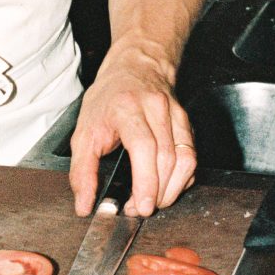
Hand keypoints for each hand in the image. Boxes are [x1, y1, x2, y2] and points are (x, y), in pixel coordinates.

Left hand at [68, 44, 196, 218]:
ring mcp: (176, 114)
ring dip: (172, 189)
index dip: (145, 181)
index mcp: (127, 108)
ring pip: (186, 159)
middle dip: (156, 193)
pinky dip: (182, 178)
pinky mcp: (187, 123)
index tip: (140, 206)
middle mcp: (156, 108)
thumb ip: (82, 170)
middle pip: (167, 158)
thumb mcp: (83, 130)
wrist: (137, 65)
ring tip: (154, 201)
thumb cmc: (110, 97)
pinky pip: (192, 156)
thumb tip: (84, 204)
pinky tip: (167, 186)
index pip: (144, 147)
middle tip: (139, 209)